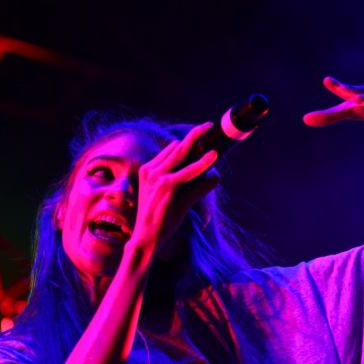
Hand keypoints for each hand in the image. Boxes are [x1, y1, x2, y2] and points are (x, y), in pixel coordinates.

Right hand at [131, 123, 219, 252]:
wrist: (146, 238)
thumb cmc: (161, 221)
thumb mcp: (179, 199)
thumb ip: (196, 186)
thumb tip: (216, 176)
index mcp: (149, 171)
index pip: (171, 151)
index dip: (187, 142)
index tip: (201, 134)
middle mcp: (150, 170)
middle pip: (176, 147)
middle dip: (193, 134)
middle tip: (207, 125)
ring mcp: (157, 176)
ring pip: (182, 154)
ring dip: (198, 141)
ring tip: (210, 131)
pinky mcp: (166, 185)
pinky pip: (189, 172)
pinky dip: (202, 164)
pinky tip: (213, 156)